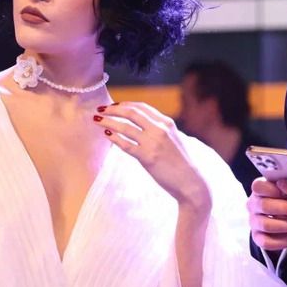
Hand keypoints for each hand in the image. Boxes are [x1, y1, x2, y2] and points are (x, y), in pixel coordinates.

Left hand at [96, 102, 210, 209]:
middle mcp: (160, 129)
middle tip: (100, 109)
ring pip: (125, 126)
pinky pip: (125, 144)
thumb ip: (160, 131)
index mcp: (167, 123)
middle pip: (131, 112)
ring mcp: (153, 143)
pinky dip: (114, 137)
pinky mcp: (147, 157)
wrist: (190, 182)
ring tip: (96, 120)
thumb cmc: (181, 163)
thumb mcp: (174, 140)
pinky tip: (106, 134)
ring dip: (108, 121)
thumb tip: (142, 126)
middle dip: (113, 109)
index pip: (142, 107)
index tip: (113, 106)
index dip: (125, 104)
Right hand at [248, 177, 286, 251]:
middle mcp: (253, 204)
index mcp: (260, 188)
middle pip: (264, 205)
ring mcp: (253, 221)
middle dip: (286, 208)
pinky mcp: (257, 237)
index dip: (274, 189)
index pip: (258, 186)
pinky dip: (281, 242)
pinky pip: (265, 242)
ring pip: (266, 225)